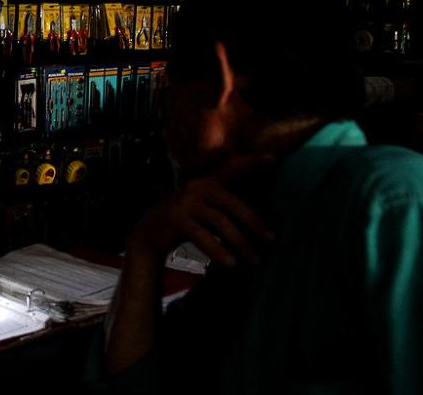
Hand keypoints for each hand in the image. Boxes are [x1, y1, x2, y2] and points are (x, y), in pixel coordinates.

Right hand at [129, 154, 275, 267]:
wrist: (149, 232)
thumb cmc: (185, 222)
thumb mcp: (204, 208)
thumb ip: (224, 207)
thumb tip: (258, 222)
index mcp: (207, 182)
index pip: (231, 167)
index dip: (251, 162)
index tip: (273, 158)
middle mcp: (197, 188)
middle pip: (232, 203)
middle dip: (254, 222)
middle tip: (272, 238)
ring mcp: (186, 202)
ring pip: (221, 223)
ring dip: (240, 243)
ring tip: (254, 260)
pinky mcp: (177, 219)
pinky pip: (204, 237)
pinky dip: (219, 251)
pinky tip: (231, 263)